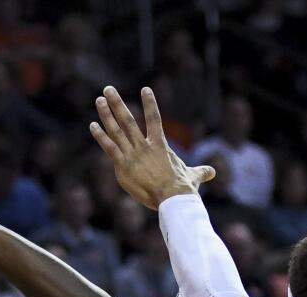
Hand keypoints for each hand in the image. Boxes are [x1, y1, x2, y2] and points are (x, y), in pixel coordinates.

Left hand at [89, 85, 214, 209]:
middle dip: (117, 103)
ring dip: (107, 114)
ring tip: (99, 100)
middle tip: (108, 89)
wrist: (172, 197)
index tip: (145, 89)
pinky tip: (93, 125)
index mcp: (160, 146)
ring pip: (117, 130)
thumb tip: (213, 172)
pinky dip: (101, 136)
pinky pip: (110, 148)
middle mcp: (144, 146)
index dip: (150, 103)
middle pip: (128, 120)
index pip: (154, 119)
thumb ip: (200, 172)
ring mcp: (132, 155)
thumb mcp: (193, 177)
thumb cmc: (183, 188)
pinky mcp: (123, 166)